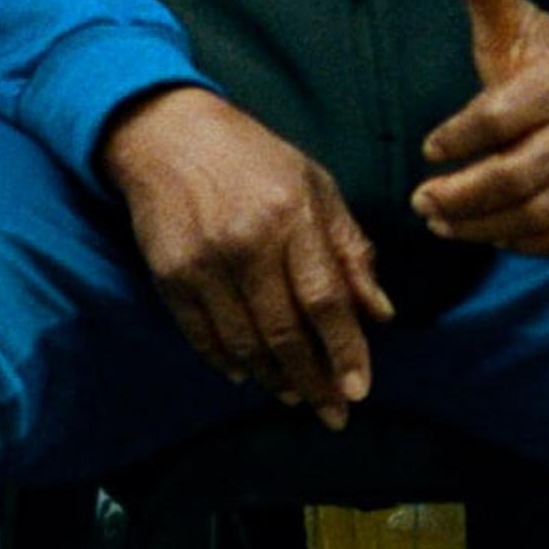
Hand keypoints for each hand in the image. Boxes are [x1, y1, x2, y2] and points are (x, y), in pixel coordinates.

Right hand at [99, 81, 389, 416]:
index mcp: (292, 215)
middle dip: (312, 382)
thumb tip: (380, 313)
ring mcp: (204, 262)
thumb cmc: (254, 159)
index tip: (358, 391)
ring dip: (273, 379)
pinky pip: (202, 337)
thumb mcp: (315, 185)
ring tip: (294, 395)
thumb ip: (350, 249)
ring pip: (244, 343)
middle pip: (285, 333)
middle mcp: (247, 242)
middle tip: (332, 414)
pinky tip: (247, 374)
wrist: (168, 135)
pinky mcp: (169, 276)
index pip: (325, 299)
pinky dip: (227, 362)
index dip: (344, 350)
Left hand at [413, 0, 548, 256]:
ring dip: (479, 226)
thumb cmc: (547, 64)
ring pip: (535, 214)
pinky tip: (484, 233)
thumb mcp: (516, 24)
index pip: (502, 117)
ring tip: (440, 221)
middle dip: (460, 195)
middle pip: (517, 175)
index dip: (459, 137)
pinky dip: (516, 243)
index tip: (429, 148)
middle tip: (420, 201)